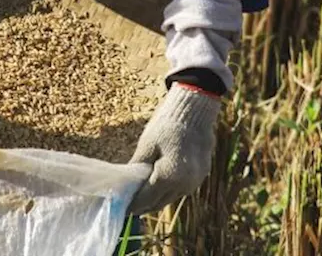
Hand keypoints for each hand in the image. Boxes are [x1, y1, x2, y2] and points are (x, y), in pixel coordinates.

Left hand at [127, 83, 220, 213]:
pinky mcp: (200, 177)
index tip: (121, 208)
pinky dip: (167, 191)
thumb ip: (137, 168)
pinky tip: (155, 188)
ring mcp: (194, 182)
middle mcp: (184, 185)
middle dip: (142, 206)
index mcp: (170, 177)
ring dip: (155, 200)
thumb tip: (126, 185)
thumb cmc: (167, 125)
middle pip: (158, 203)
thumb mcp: (147, 146)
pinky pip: (179, 190)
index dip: (132, 205)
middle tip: (127, 208)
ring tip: (139, 200)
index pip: (146, 198)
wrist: (195, 111)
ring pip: (170, 198)